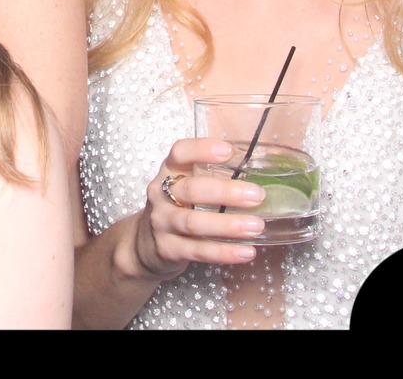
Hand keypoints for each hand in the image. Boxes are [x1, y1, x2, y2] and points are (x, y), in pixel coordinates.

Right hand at [131, 139, 267, 282]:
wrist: (145, 243)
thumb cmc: (176, 207)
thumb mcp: (185, 185)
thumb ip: (211, 176)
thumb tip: (258, 170)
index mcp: (168, 171)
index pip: (180, 153)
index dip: (202, 149)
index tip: (228, 151)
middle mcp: (161, 194)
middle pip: (191, 189)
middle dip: (226, 192)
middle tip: (257, 195)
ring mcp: (162, 222)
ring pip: (194, 223)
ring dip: (228, 225)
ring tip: (257, 226)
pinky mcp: (168, 249)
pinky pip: (198, 251)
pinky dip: (224, 252)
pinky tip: (247, 252)